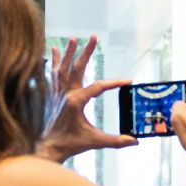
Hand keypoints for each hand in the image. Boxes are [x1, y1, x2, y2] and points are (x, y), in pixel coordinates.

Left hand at [34, 36, 135, 161]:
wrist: (50, 148)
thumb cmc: (72, 144)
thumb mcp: (96, 142)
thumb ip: (116, 141)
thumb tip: (135, 141)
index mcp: (76, 102)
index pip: (98, 87)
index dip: (114, 83)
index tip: (128, 81)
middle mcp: (65, 94)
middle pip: (77, 68)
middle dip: (85, 52)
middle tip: (93, 37)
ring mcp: (58, 94)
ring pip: (62, 68)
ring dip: (67, 53)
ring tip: (72, 39)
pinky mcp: (53, 96)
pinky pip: (53, 75)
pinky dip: (53, 62)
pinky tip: (52, 51)